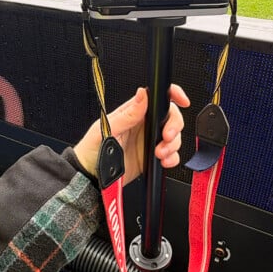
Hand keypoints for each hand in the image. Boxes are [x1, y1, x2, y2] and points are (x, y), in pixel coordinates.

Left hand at [74, 85, 189, 185]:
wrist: (90, 176)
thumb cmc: (92, 149)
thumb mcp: (108, 129)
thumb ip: (128, 114)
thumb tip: (142, 95)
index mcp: (133, 113)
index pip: (157, 97)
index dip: (172, 95)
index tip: (182, 100)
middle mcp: (143, 125)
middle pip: (171, 117)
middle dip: (174, 126)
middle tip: (166, 137)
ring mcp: (149, 141)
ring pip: (173, 137)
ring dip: (172, 145)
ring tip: (159, 153)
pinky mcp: (152, 157)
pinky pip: (171, 155)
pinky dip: (172, 158)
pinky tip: (163, 161)